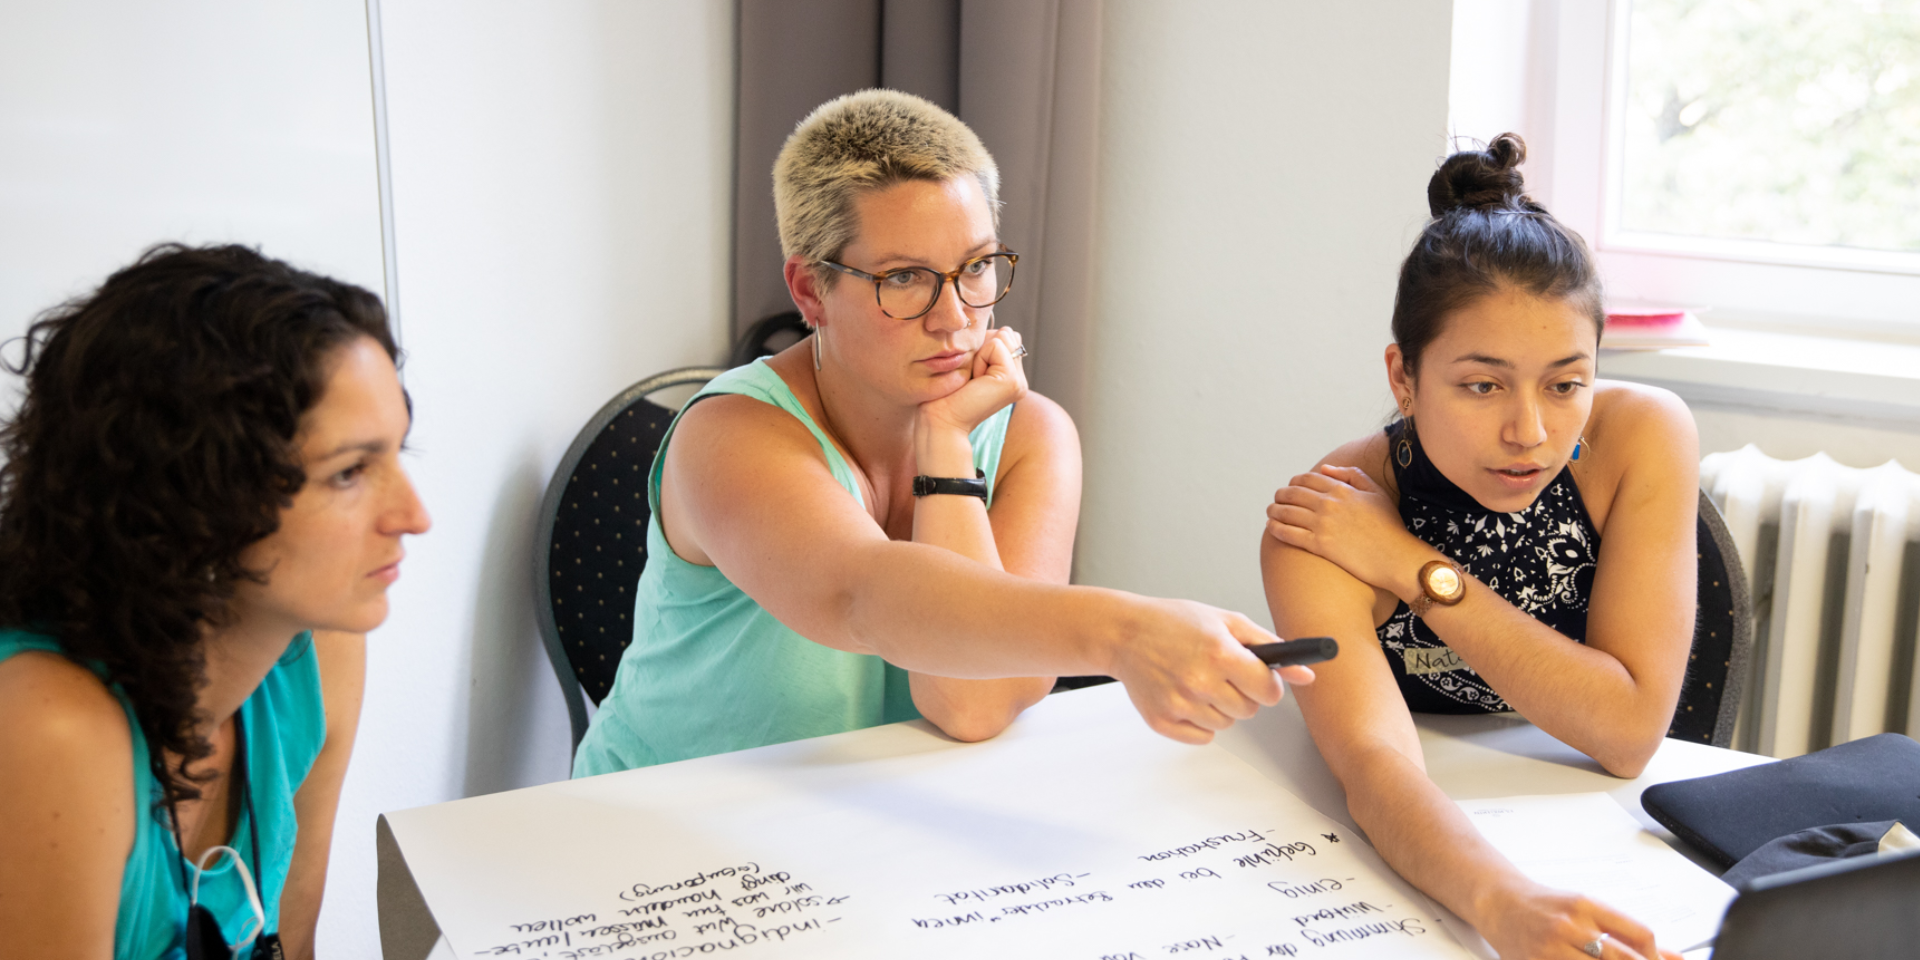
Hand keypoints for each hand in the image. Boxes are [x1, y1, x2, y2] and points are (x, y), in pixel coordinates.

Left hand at [917, 327, 1028, 436]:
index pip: (1006, 337)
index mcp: (1011, 377)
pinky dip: (980, 358)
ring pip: (1004, 337)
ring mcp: (1018, 382)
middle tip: (972, 377)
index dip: (983, 346)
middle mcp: (1019, 380)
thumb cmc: (948, 394)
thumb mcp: (971, 363)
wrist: (941, 420)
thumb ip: (989, 346)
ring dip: (981, 353)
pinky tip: (975, 380)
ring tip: (973, 379)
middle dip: (984, 348)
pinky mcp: (1012, 381)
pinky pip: (996, 346)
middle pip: (1007, 335)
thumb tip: (1004, 332)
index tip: (971, 373)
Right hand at [1106, 597, 1314, 744]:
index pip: (1269, 690)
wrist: (1124, 633)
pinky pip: (1203, 736)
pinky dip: (1198, 720)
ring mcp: (1179, 704)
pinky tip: (1183, 694)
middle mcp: (1200, 681)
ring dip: (1219, 706)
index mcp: (1220, 653)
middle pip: (1250, 710)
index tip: (1258, 678)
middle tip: (1220, 672)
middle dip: (1242, 693)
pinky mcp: (1162, 722)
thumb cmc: (1175, 623)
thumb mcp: (1227, 622)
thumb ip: (1270, 647)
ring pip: (1227, 724)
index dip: (1267, 684)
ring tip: (1197, 680)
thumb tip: (1305, 675)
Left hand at [1265, 464, 1423, 593]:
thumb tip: (1325, 469)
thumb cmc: (1390, 527)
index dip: (1294, 482)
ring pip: (1287, 512)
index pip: (1307, 479)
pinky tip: (1270, 528)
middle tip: (1276, 499)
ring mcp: (1323, 525)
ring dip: (1274, 510)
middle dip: (1280, 495)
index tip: (1290, 487)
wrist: (1397, 558)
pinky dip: (1276, 529)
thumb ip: (1352, 475)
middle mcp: (1329, 504)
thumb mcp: (1376, 493)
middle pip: (1292, 494)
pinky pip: (1289, 534)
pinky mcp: (1320, 546)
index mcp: (1342, 489)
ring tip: (1271, 512)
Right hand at [1478, 882, 1679, 959]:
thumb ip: (1628, 933)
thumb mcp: (1587, 910)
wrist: (1497, 902)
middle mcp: (1569, 925)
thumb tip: (1674, 956)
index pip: (1639, 933)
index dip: (1656, 956)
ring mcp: (1550, 948)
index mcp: (1586, 906)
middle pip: (1623, 958)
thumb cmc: (1543, 905)